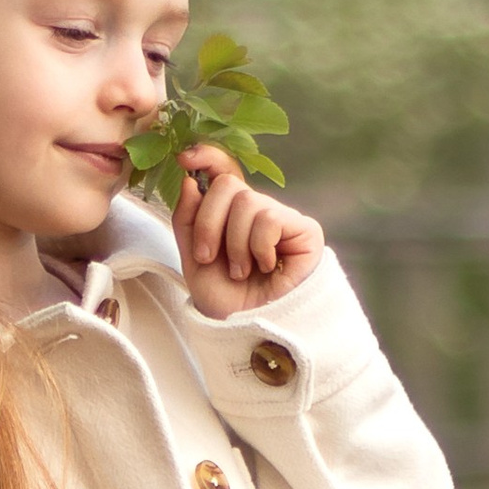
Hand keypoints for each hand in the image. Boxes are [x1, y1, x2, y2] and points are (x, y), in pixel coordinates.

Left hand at [173, 151, 326, 317]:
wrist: (251, 331)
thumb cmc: (226, 300)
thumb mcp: (194, 260)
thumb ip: (189, 220)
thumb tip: (191, 179)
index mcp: (229, 213)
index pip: (222, 171)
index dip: (206, 156)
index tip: (184, 157)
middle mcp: (256, 210)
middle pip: (227, 185)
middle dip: (209, 225)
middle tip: (210, 259)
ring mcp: (281, 218)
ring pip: (247, 202)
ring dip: (235, 244)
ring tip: (242, 272)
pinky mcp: (304, 230)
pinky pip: (269, 218)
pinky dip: (259, 247)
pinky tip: (266, 267)